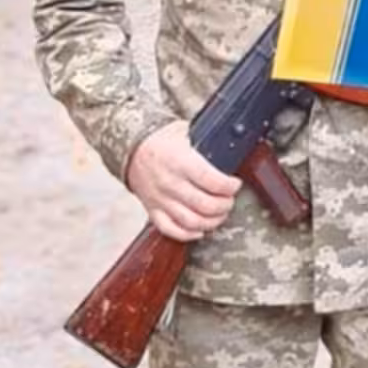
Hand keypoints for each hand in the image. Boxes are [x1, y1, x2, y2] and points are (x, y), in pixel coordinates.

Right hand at [126, 120, 242, 240]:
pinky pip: (171, 230)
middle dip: (225, 205)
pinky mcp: (152, 210)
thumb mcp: (186, 133)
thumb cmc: (162, 140)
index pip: (212, 181)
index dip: (229, 187)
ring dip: (212, 222)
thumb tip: (230, 153)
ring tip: (219, 214)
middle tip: (230, 200)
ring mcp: (160, 199)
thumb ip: (206, 145)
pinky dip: (188, 234)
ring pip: (191, 222)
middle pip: (205, 205)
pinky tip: (200, 229)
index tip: (235, 184)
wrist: (132, 147)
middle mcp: (170, 183)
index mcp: (179, 161)